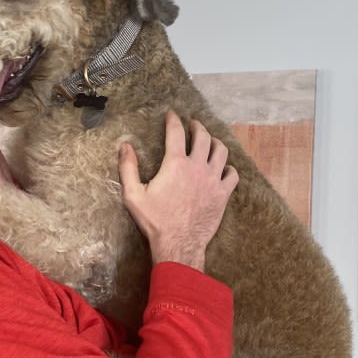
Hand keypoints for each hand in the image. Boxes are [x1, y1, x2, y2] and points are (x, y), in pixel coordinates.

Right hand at [118, 112, 237, 269]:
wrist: (178, 243)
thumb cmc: (155, 221)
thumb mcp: (133, 195)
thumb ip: (128, 168)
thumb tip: (125, 145)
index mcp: (175, 164)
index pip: (176, 132)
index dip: (173, 119)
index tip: (171, 114)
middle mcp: (197, 166)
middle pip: (203, 137)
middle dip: (198, 126)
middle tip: (193, 124)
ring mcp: (213, 180)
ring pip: (221, 151)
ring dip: (215, 142)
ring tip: (210, 141)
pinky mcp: (223, 194)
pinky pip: (232, 174)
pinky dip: (229, 168)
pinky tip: (224, 168)